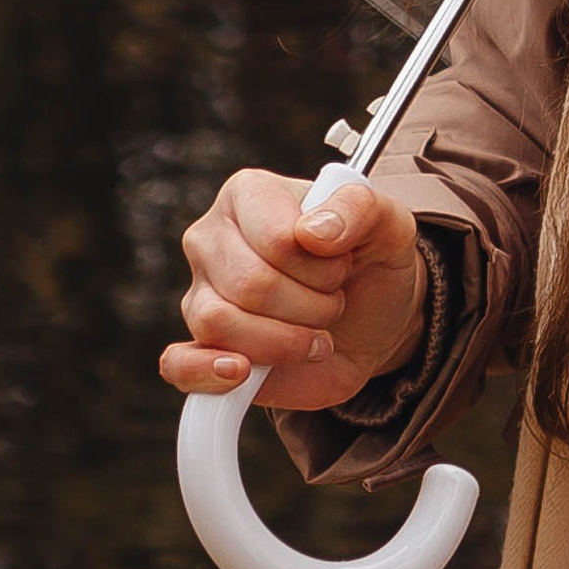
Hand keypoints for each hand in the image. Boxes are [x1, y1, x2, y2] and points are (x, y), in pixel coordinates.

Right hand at [160, 168, 427, 411]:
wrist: (371, 321)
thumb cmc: (370, 262)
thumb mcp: (389, 224)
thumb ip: (361, 208)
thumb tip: (311, 232)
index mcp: (250, 194)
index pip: (276, 238)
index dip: (321, 265)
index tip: (342, 265)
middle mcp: (213, 239)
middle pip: (250, 284)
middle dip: (310, 305)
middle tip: (332, 301)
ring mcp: (200, 294)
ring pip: (220, 323)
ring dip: (285, 341)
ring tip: (313, 333)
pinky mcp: (201, 348)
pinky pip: (179, 364)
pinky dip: (210, 374)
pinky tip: (245, 372)